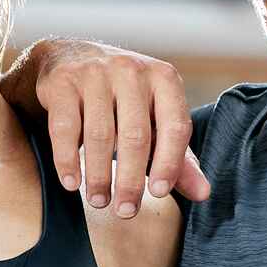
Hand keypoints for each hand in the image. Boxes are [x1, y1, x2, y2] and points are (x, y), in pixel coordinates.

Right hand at [34, 41, 211, 214]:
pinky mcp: (63, 82)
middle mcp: (132, 71)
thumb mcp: (156, 118)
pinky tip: (71, 182)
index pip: (175, 125)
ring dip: (99, 175)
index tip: (157, 193)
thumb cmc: (122, 97)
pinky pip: (65, 128)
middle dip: (130, 180)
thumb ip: (178, 157)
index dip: (169, 163)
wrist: (70, 56)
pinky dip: (67, 160)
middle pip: (136, 135)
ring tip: (99, 201)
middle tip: (125, 211)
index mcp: (165, 79)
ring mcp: (95, 73)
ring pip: (100, 134)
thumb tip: (203, 193)